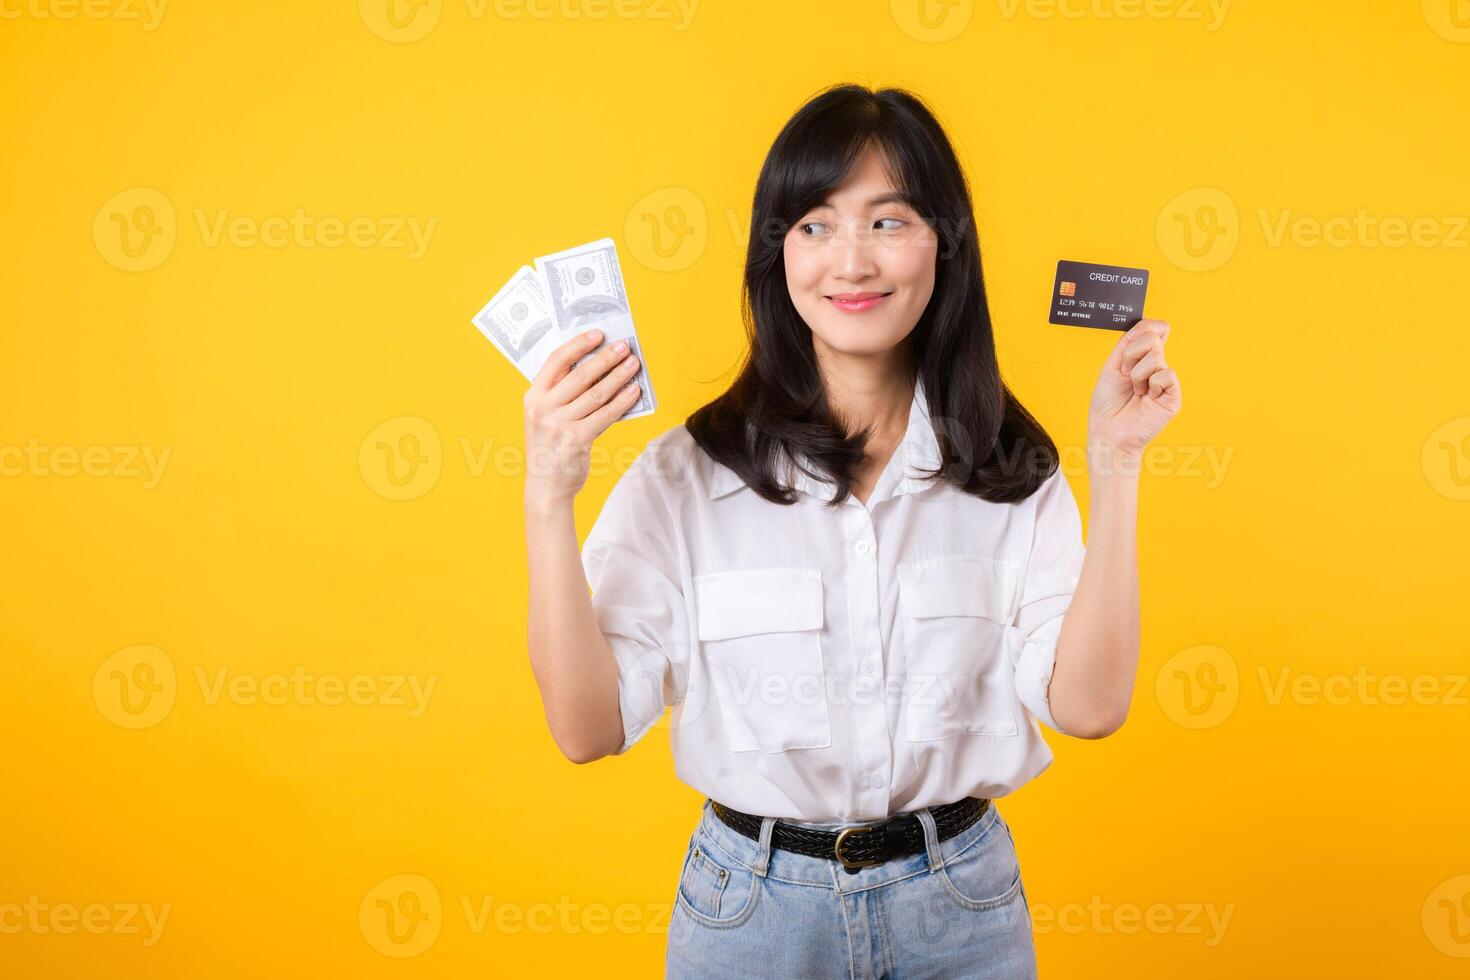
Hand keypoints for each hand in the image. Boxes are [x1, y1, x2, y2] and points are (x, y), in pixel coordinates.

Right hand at [523, 329, 642, 507]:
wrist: (546, 488)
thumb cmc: (550, 447)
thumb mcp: (545, 417)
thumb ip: (563, 395)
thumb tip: (600, 369)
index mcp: (533, 397)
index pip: (556, 361)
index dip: (578, 345)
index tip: (598, 334)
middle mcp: (543, 408)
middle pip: (580, 375)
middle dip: (606, 358)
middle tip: (625, 347)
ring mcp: (560, 424)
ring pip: (596, 393)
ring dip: (619, 376)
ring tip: (634, 365)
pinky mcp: (577, 440)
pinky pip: (606, 415)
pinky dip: (623, 401)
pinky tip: (634, 391)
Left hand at [1086, 318, 1181, 470]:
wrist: (1108, 432)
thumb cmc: (1107, 404)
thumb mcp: (1112, 366)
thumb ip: (1127, 343)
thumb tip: (1148, 324)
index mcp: (1141, 359)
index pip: (1152, 329)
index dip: (1144, 329)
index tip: (1129, 343)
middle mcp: (1155, 367)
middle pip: (1151, 338)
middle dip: (1130, 355)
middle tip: (1125, 375)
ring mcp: (1165, 381)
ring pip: (1156, 356)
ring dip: (1137, 374)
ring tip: (1135, 390)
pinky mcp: (1173, 396)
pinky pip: (1166, 375)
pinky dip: (1151, 384)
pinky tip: (1146, 397)